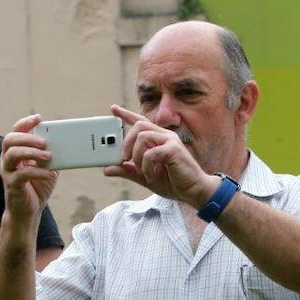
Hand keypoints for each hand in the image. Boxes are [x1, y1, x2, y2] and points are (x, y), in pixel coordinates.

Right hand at [0, 114, 59, 221]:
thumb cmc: (37, 187)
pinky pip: (22, 174)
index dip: (25, 123)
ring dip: (31, 152)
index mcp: (15, 152)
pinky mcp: (12, 185)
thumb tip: (65, 142)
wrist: (29, 211)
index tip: (38, 118)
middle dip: (27, 138)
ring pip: (12, 154)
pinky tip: (50, 174)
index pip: (15, 132)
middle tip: (44, 142)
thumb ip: (50, 155)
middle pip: (9, 140)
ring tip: (48, 156)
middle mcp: (7, 160)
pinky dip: (38, 172)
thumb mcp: (46, 167)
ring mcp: (8, 172)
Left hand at [104, 105, 218, 209]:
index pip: (140, 122)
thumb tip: (107, 169)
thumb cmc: (172, 182)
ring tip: (141, 171)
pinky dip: (147, 166)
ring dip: (136, 156)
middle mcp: (164, 136)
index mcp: (158, 139)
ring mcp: (170, 141)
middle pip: (138, 126)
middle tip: (123, 159)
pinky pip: (151, 153)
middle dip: (126, 142)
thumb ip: (127, 171)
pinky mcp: (174, 149)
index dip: (126, 114)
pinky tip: (151, 176)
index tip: (113, 108)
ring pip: (143, 137)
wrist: (193, 191)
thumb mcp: (144, 177)